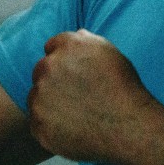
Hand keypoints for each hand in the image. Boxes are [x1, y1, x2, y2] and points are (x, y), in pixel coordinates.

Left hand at [28, 30, 154, 162]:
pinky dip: (49, 126)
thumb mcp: (110, 52)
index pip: (52, 46)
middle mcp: (49, 66)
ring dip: (48, 103)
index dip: (64, 61)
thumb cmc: (123, 90)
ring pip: (36, 97)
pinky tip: (70, 129)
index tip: (74, 75)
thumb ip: (86, 40)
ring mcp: (40, 95)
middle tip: (75, 96)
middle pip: (41, 71)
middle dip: (53, 81)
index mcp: (68, 46)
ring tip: (76, 115)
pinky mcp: (38, 123)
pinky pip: (36, 122)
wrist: (127, 127)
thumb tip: (75, 35)